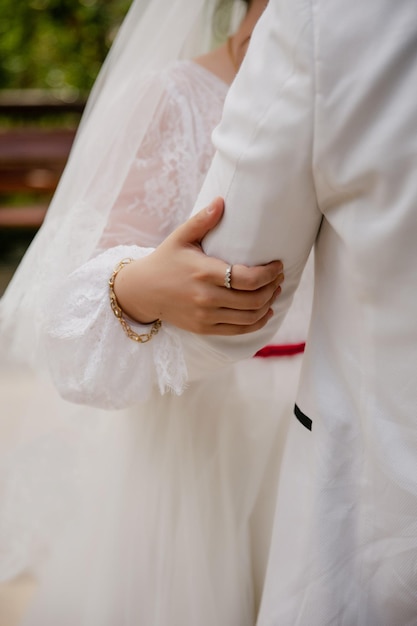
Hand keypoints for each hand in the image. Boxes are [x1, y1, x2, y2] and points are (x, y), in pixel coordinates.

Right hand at [114, 198, 283, 334]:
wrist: (142, 292)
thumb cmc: (165, 260)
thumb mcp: (180, 237)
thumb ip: (202, 220)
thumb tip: (222, 200)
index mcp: (204, 273)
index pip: (248, 279)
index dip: (269, 273)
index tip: (278, 265)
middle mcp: (206, 298)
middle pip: (254, 299)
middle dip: (273, 288)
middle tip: (279, 277)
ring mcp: (205, 316)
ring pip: (249, 317)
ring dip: (268, 304)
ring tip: (274, 291)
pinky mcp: (204, 328)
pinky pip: (239, 330)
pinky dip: (257, 323)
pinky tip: (265, 311)